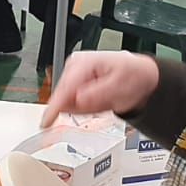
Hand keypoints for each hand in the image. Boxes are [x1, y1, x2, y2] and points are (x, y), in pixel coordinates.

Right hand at [40, 51, 160, 125]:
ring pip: (67, 105)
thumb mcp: (120, 85)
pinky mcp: (74, 90)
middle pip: (63, 98)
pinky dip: (86, 110)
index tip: (46, 122)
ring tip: (105, 100)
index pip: (64, 88)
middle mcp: (74, 70)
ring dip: (85, 109)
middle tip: (104, 105)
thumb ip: (98, 94)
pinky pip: (73, 107)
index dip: (54, 107)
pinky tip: (100, 101)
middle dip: (80, 108)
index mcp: (83, 63)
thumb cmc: (132, 75)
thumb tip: (78, 99)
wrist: (139, 78)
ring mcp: (73, 80)